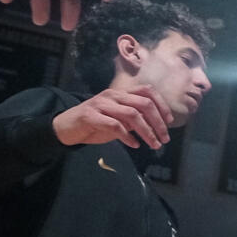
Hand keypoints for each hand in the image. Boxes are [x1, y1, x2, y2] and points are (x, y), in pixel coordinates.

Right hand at [53, 83, 171, 148]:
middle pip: (144, 103)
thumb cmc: (96, 123)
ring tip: (154, 145)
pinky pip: (114, 126)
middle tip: (165, 139)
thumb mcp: (119, 119)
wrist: (67, 127)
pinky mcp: (90, 116)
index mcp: (121, 93)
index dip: (162, 105)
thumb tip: (157, 125)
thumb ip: (135, 119)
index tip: (169, 122)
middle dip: (158, 122)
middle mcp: (113, 95)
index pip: (147, 91)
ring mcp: (101, 104)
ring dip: (147, 132)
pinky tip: (134, 145)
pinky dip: (127, 137)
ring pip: (132, 115)